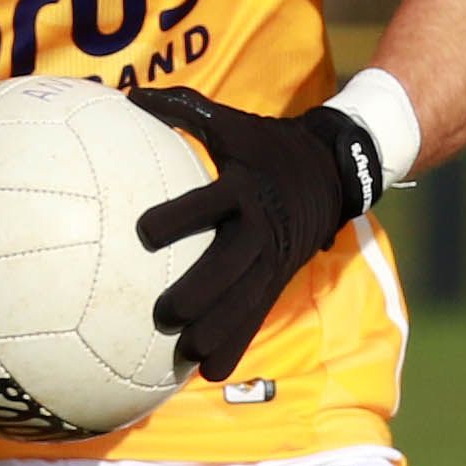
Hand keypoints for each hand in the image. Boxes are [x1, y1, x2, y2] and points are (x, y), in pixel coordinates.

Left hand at [128, 86, 385, 380]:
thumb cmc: (266, 144)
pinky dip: (236, 343)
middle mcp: (260, 227)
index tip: (143, 230)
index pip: (209, 202)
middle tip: (166, 313)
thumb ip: (183, 109)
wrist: (335, 169)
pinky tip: (209, 372)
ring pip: (247, 299)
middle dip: (201, 291)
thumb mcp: (232, 123)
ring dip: (220, 329)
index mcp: (244, 188)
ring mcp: (273, 257)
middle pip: (232, 264)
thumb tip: (130, 93)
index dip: (180, 216)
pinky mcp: (278, 278)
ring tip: (188, 355)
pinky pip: (256, 313)